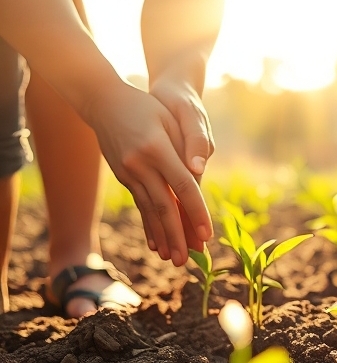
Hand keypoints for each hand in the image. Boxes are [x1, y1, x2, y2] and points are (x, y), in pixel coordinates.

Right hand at [84, 82, 212, 264]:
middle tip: (189, 260)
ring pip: (150, 210)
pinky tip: (155, 244)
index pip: (183, 186)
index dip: (195, 211)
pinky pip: (140, 205)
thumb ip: (187, 146)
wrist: (104, 102)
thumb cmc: (147, 106)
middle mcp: (140, 164)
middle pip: (164, 206)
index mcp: (156, 148)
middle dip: (178, 235)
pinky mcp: (124, 177)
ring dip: (163, 236)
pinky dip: (149, 225)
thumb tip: (198, 175)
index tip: (206, 233)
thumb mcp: (171, 118)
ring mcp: (129, 173)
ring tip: (173, 259)